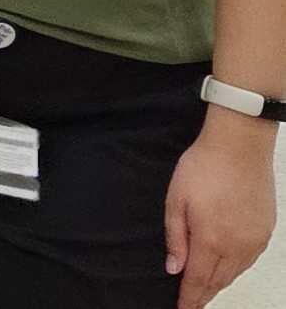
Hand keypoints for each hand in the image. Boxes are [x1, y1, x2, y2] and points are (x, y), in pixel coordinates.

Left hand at [165, 118, 277, 308]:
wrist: (239, 146)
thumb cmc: (203, 167)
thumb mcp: (176, 200)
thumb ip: (175, 237)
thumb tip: (174, 269)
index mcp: (211, 239)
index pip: (198, 280)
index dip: (189, 299)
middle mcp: (237, 245)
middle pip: (218, 281)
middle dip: (203, 295)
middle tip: (191, 304)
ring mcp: (254, 240)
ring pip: (235, 273)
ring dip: (219, 282)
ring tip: (205, 289)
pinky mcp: (266, 231)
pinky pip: (248, 260)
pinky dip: (235, 268)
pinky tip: (226, 267)